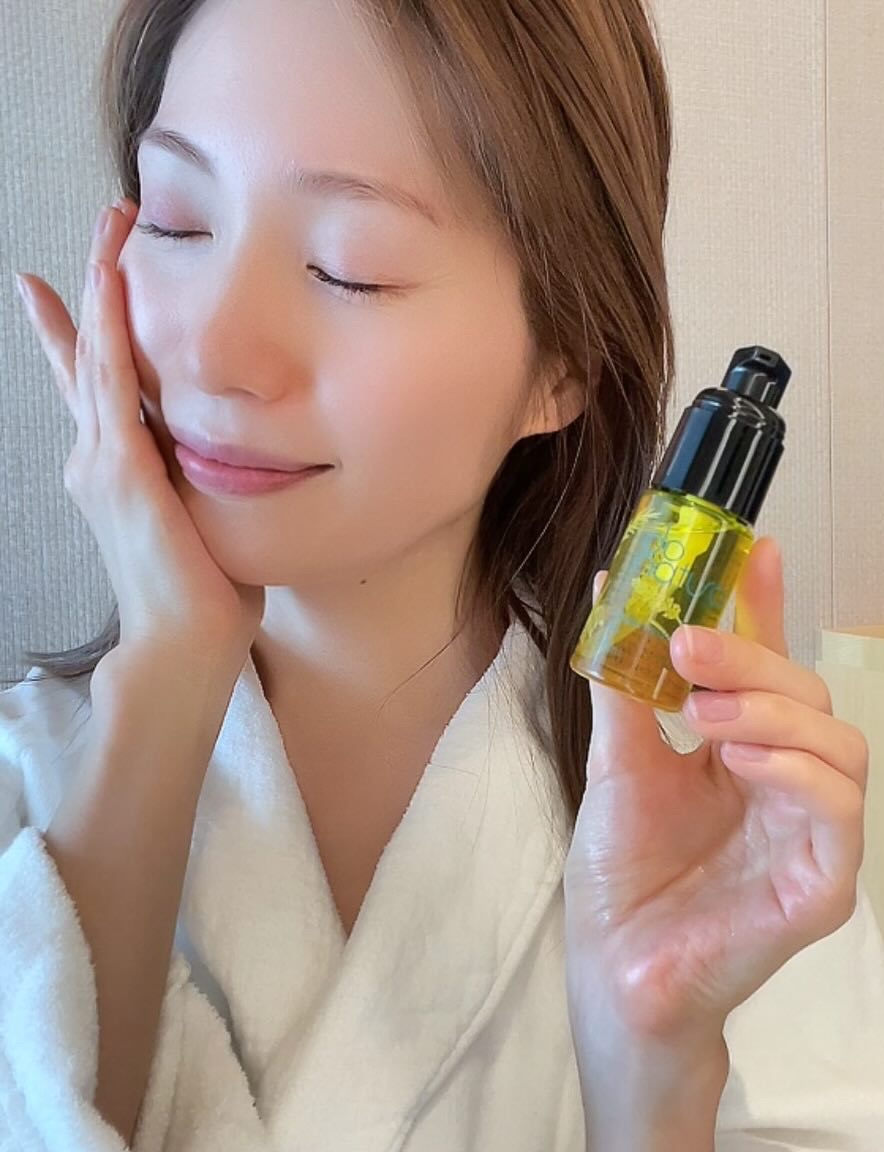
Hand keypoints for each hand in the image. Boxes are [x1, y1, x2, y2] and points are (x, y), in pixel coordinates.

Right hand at [15, 198, 263, 664]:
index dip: (91, 330)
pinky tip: (112, 284)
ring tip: (112, 227)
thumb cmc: (205, 593)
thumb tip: (238, 454)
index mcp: (122, 467)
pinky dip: (108, 331)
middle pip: (92, 351)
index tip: (96, 279)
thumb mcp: (205, 519)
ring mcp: (104, 459)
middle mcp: (101, 455)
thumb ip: (206, 480)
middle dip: (100, 284)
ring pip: (99, 353)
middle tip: (107, 223)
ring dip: (106, 285)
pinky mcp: (122, 469)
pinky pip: (112, 384)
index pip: (102, 384)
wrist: (183, 643)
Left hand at [564, 536, 866, 1046]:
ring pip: (840, 744)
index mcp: (744, 748)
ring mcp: (813, 833)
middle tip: (689, 647)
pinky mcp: (824, 885)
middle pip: (810, 695)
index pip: (771, 666)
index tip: (756, 545)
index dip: (769, 605)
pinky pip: (841, 813)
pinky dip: (797, 773)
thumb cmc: (622, 872)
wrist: (614, 968)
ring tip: (704, 717)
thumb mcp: (618, 762)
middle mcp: (788, 782)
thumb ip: (625, 682)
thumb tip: (608, 588)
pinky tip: (741, 763)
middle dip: (753, 660)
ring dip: (775, 713)